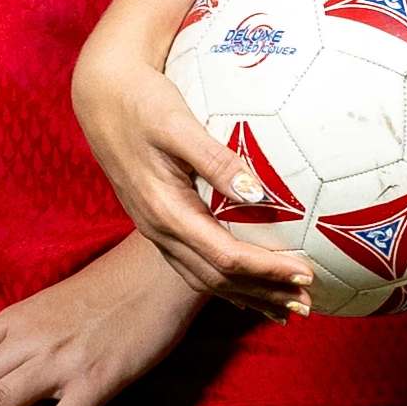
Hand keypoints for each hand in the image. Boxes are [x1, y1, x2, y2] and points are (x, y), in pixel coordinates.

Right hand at [71, 16, 313, 316]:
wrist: (101, 97)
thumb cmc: (142, 103)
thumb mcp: (178, 124)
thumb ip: (215, 160)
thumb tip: (260, 193)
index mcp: (166, 211)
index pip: (226, 256)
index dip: (267, 270)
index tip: (305, 273)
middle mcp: (159, 230)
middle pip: (217, 278)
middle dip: (263, 294)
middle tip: (305, 305)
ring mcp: (155, 230)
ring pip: (204, 278)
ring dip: (247, 295)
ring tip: (283, 308)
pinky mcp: (158, 223)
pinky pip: (193, 265)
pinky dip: (225, 283)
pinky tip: (245, 291)